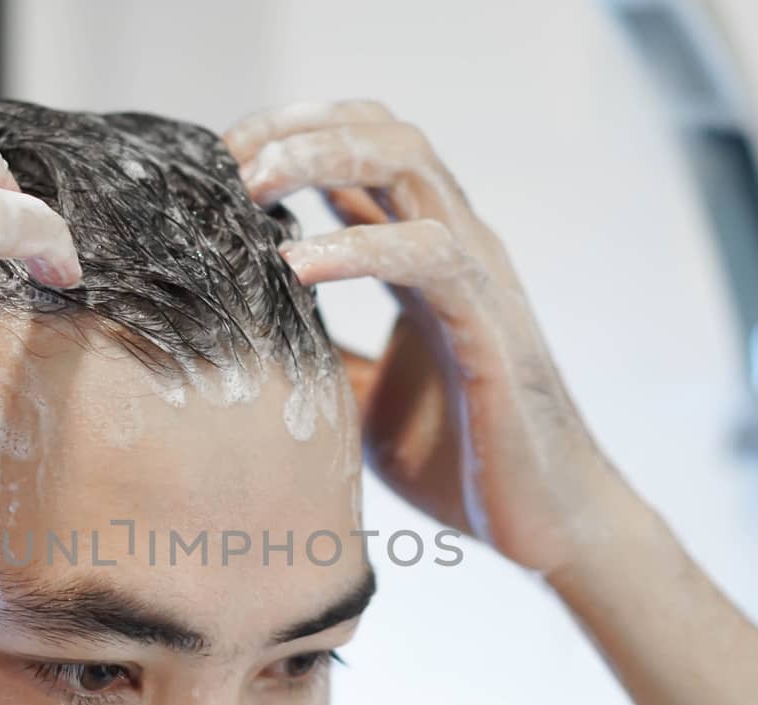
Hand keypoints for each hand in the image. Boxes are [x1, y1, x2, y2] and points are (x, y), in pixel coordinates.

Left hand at [225, 100, 626, 575]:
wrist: (541, 523)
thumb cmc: (456, 459)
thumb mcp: (357, 393)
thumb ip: (315, 349)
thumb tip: (235, 336)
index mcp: (420, 255)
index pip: (359, 155)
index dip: (287, 138)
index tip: (215, 165)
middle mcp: (454, 246)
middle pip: (383, 131)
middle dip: (297, 128)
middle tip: (226, 158)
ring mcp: (478, 274)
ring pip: (410, 163)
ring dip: (323, 158)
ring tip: (252, 185)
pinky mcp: (490, 323)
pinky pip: (430, 252)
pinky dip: (359, 245)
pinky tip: (296, 265)